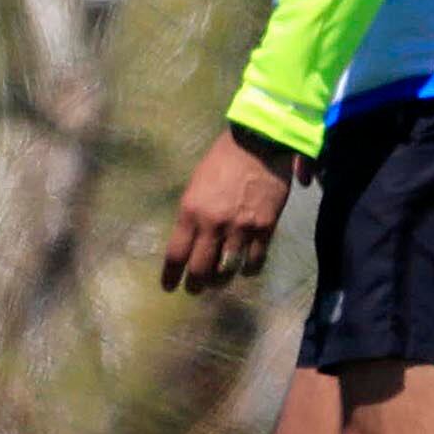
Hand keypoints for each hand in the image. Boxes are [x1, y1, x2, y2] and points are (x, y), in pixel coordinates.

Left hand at [162, 126, 301, 293]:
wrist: (259, 144)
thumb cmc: (222, 160)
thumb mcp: (196, 185)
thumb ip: (192, 214)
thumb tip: (191, 239)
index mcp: (190, 212)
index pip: (176, 254)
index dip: (171, 275)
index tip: (168, 286)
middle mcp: (213, 224)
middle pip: (200, 268)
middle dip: (195, 284)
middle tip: (194, 289)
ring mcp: (241, 228)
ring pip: (228, 269)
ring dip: (221, 280)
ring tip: (218, 283)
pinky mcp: (265, 228)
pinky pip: (255, 260)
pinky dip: (248, 269)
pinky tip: (244, 269)